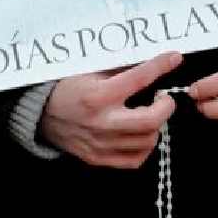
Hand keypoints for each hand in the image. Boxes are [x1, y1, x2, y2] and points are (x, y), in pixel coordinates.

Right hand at [38, 51, 182, 167]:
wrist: (42, 114)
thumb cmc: (69, 88)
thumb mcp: (91, 71)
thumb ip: (121, 69)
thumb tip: (151, 61)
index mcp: (98, 95)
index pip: (140, 78)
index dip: (162, 65)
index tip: (175, 58)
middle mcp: (101, 122)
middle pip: (151, 120)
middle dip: (166, 106)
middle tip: (164, 99)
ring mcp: (100, 144)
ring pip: (147, 140)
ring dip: (155, 126)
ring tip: (149, 114)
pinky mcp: (99, 159)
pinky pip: (135, 160)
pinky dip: (144, 146)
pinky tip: (140, 133)